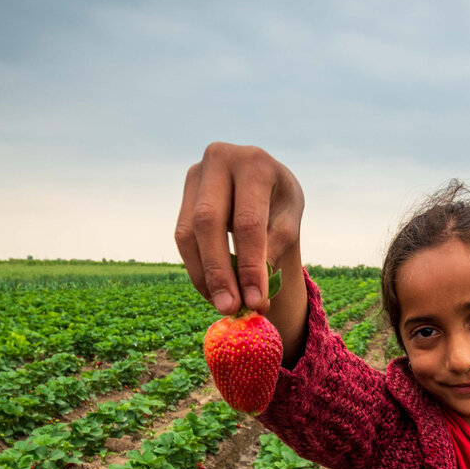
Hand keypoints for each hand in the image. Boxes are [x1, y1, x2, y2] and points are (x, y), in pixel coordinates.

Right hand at [175, 142, 304, 316]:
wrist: (262, 179)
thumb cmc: (279, 202)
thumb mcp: (287, 221)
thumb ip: (272, 254)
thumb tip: (256, 302)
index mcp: (254, 164)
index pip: (248, 222)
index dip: (250, 265)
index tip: (255, 301)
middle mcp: (219, 160)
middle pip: (209, 223)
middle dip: (219, 272)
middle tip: (230, 308)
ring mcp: (196, 175)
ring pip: (188, 233)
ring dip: (204, 275)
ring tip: (224, 305)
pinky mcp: (183, 193)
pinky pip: (182, 237)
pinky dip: (197, 268)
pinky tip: (213, 291)